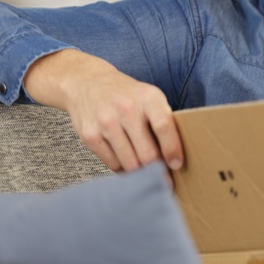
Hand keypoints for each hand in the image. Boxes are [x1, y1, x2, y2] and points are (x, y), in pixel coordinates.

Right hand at [24, 49, 183, 172]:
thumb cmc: (128, 95)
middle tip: (164, 180)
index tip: (176, 165)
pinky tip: (128, 163)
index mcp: (148, 98)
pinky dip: (123, 169)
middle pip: (147, 153)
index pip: (163, 127)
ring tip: (147, 174)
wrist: (87, 83)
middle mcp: (126, 109)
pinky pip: (113, 164)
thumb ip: (163, 121)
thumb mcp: (150, 97)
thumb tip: (175, 157)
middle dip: (158, 170)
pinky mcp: (90, 135)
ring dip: (141, 173)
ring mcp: (106, 122)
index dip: (172, 149)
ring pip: (130, 163)